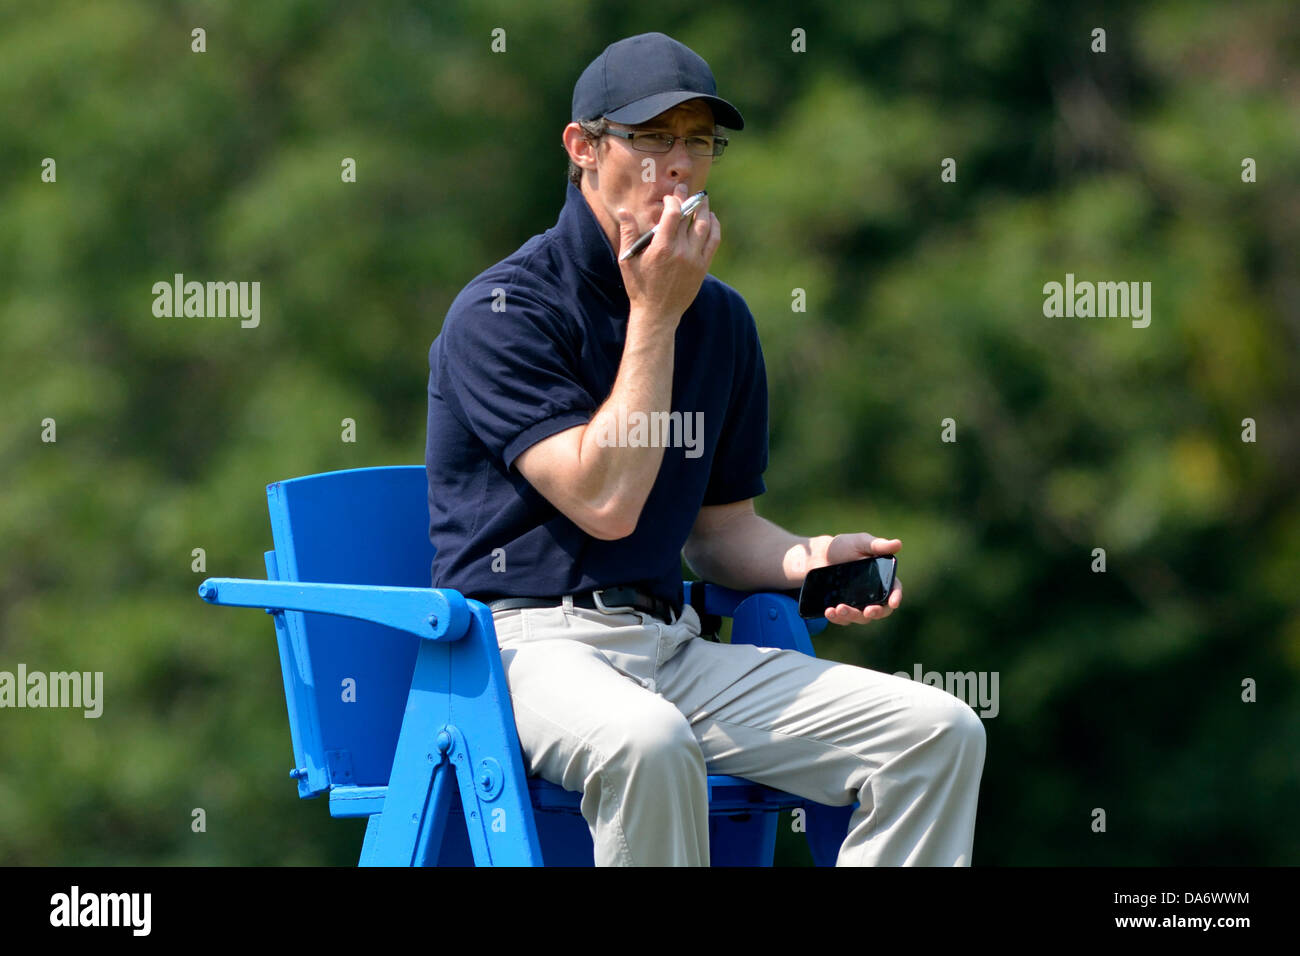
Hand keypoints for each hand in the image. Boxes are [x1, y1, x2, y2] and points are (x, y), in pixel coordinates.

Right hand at [615, 182, 719, 329]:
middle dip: (689, 199)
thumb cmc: (639, 286)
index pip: (673, 213)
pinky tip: (711, 219)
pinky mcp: (703, 267)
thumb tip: (624, 210)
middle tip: (687, 188)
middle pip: (690, 216)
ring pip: (705, 226)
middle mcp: (681, 251)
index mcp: (662, 247)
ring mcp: (695, 259)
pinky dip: (714, 227)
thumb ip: (628, 233)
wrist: (658, 313)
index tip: (669, 196)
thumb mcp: (628, 260)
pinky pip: (714, 241)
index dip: (673, 200)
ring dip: (704, 209)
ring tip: (702, 199)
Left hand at [816, 533, 902, 626]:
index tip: (893, 603)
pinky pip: (843, 618)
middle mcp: (872, 594)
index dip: (896, 597)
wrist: (819, 555)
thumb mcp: (861, 542)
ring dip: (852, 615)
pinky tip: (829, 612)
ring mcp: (857, 603)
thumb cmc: (844, 546)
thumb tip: (898, 544)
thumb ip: (878, 545)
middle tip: (868, 611)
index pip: (894, 590)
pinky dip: (837, 617)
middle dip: (876, 612)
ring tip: (839, 608)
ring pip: (861, 617)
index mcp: (882, 578)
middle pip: (880, 610)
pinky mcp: (842, 609)